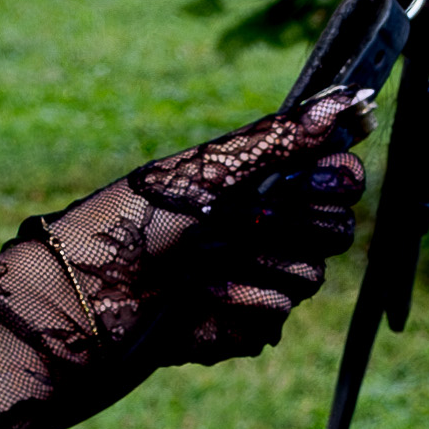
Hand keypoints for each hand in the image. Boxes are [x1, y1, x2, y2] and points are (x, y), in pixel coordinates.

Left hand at [20, 90, 369, 376]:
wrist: (82, 299)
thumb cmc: (130, 222)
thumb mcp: (206, 171)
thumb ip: (278, 141)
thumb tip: (347, 100)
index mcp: (256, 182)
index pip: (337, 178)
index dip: (336, 181)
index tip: (316, 181)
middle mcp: (262, 231)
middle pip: (335, 231)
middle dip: (294, 227)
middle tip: (246, 223)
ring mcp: (253, 280)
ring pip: (308, 279)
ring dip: (255, 269)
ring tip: (201, 267)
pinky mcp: (239, 328)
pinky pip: (273, 321)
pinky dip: (234, 309)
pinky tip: (194, 303)